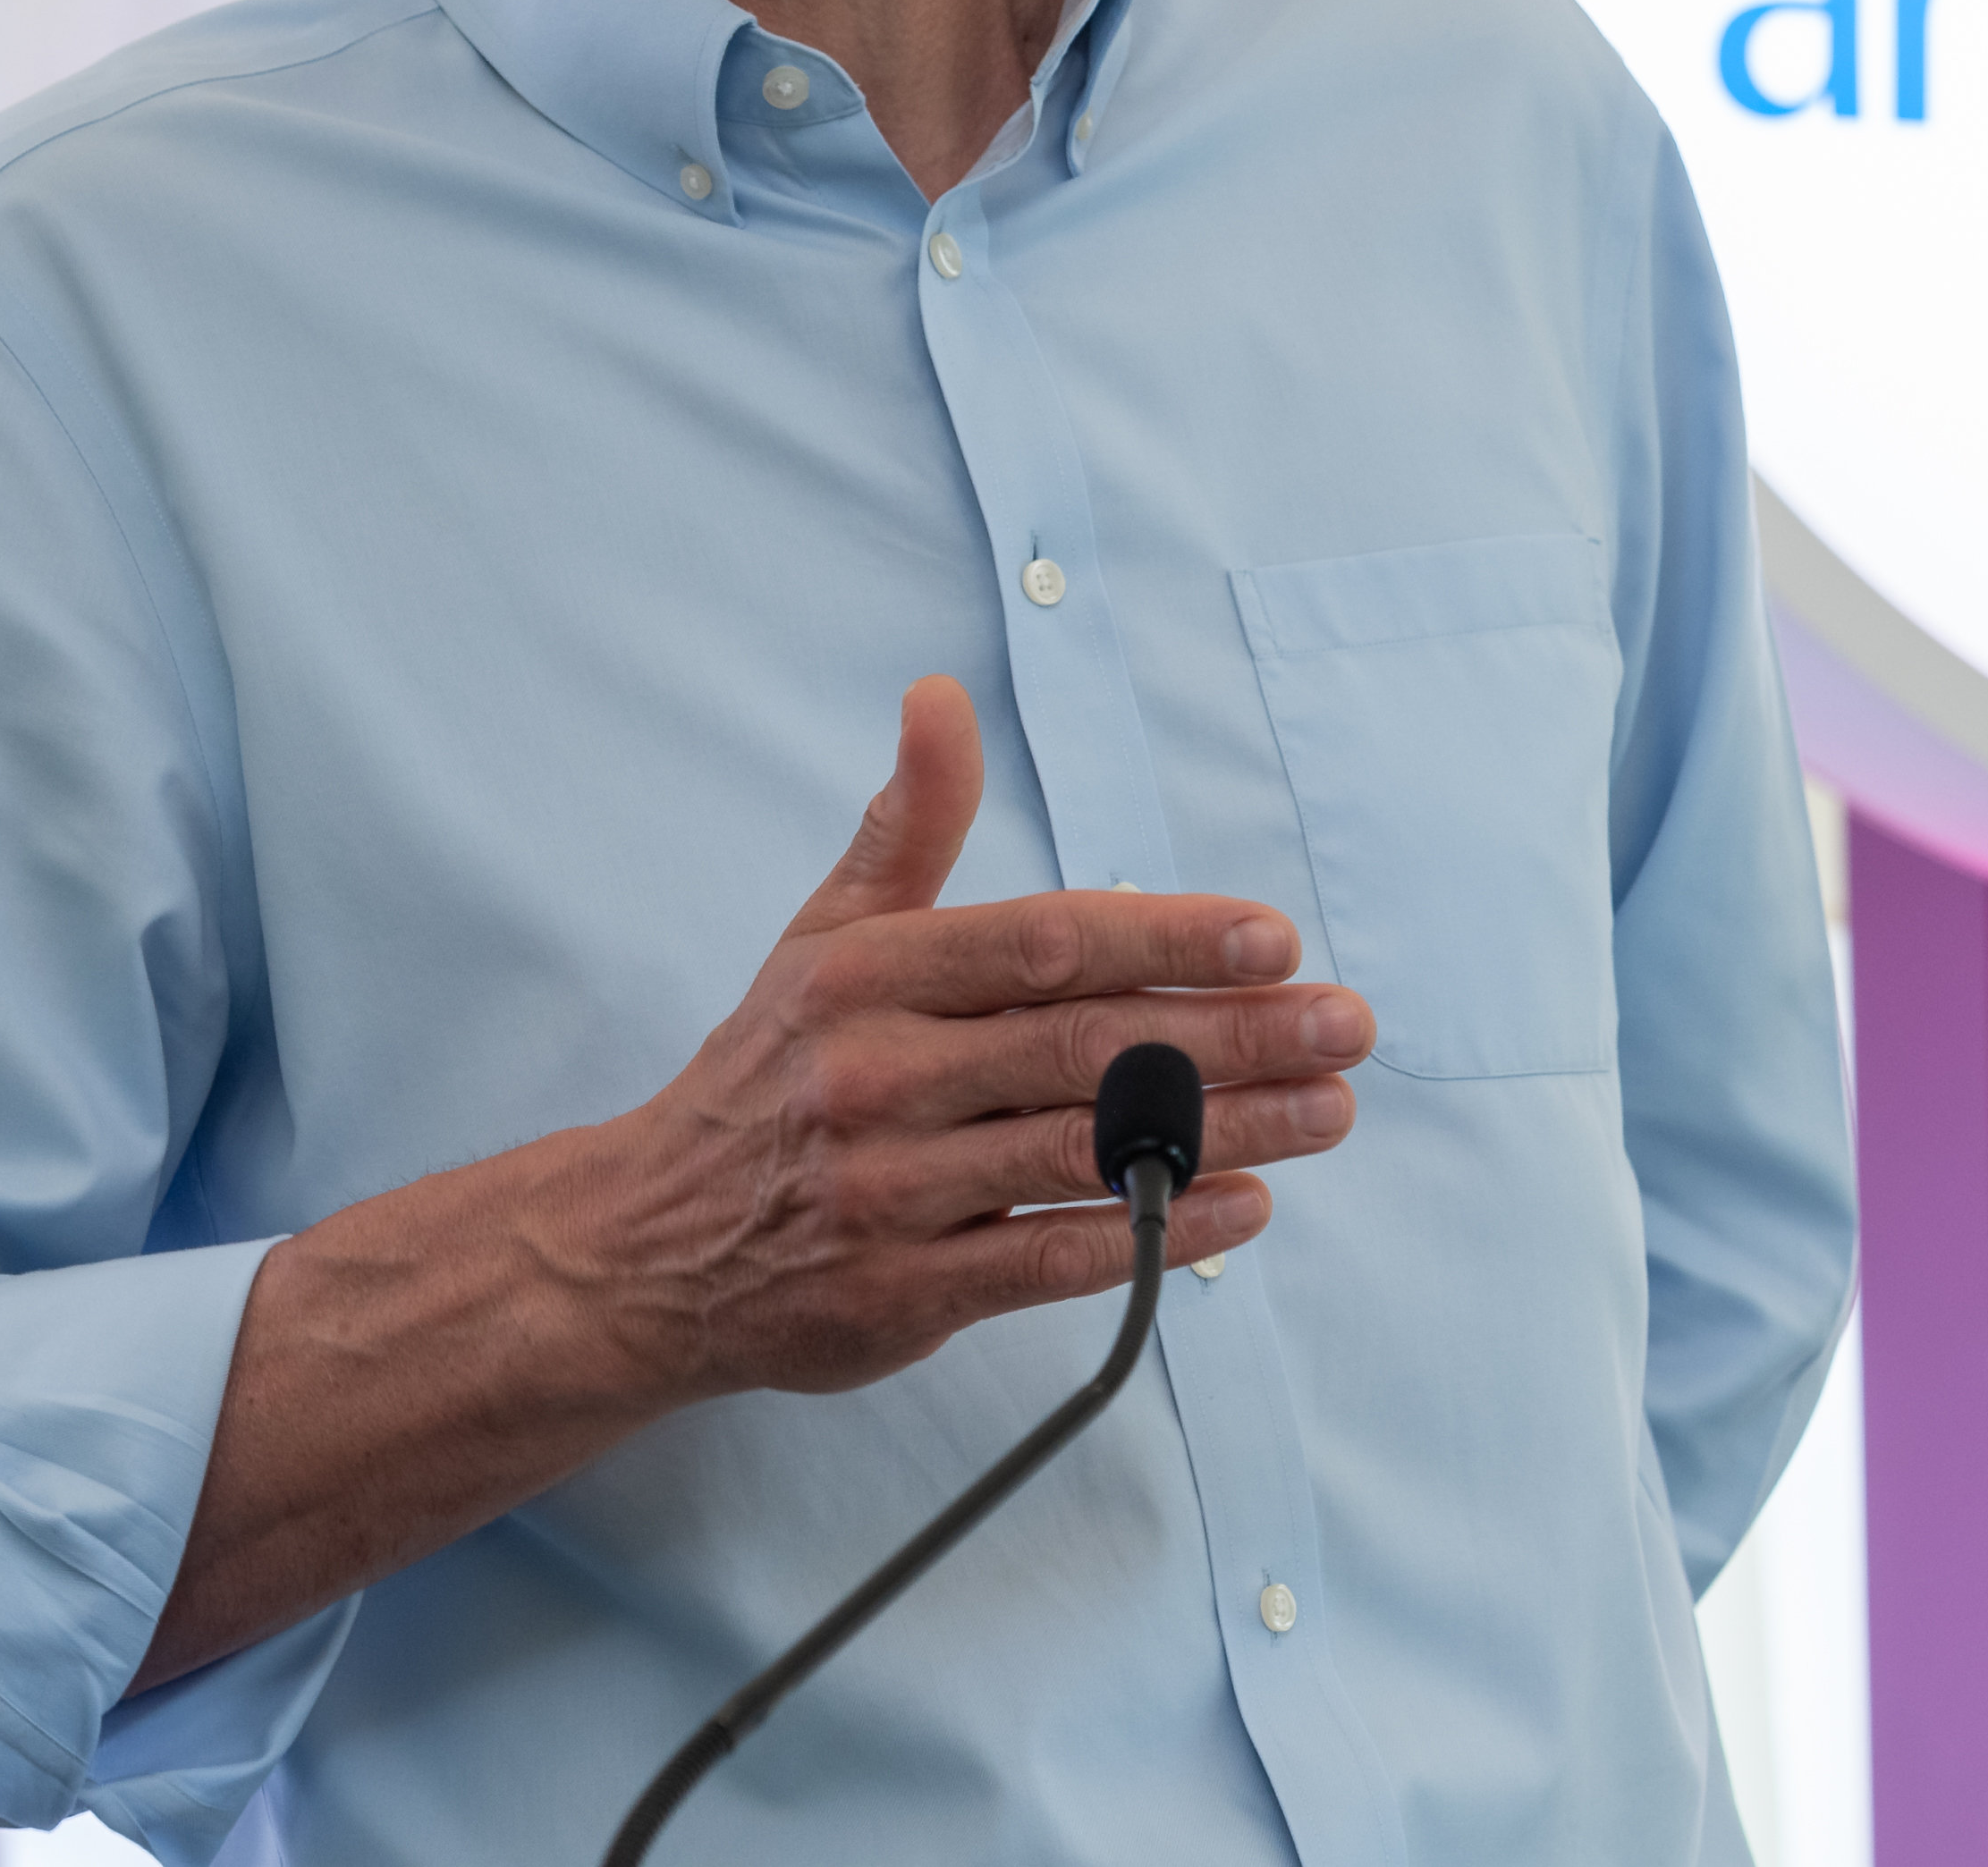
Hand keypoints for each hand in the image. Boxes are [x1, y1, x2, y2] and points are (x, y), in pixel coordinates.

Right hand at [565, 673, 1372, 1403]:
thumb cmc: (770, 1076)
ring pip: (1081, 1154)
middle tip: (1345, 1026)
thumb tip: (942, 694)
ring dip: (1223, 1132)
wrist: (642, 1247)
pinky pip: (1049, 1261)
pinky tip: (1246, 1208)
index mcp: (871, 976)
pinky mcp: (902, 1292)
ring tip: (1330, 1111)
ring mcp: (890, 1190)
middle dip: (1231, 1036)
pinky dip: (1154, 1236)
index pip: (1043, 942)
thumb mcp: (825, 935)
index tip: (1272, 939)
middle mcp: (879, 1076)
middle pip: (1084, 1047)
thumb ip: (908, 822)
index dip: (1164, 937)